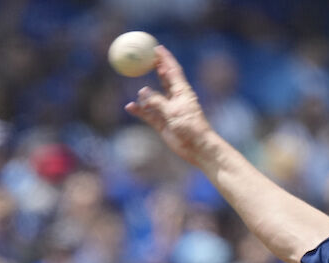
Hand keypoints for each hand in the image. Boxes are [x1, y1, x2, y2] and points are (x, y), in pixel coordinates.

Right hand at [125, 45, 215, 166]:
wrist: (197, 147)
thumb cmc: (190, 127)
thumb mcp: (173, 111)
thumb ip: (157, 101)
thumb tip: (142, 92)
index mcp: (182, 91)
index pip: (172, 70)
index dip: (165, 59)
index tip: (156, 48)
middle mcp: (175, 99)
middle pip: (164, 80)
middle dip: (156, 69)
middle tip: (144, 59)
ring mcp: (169, 111)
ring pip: (154, 98)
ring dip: (146, 95)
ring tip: (140, 93)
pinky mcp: (163, 123)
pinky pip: (148, 114)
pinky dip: (140, 110)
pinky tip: (130, 107)